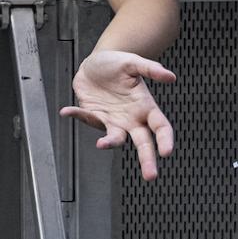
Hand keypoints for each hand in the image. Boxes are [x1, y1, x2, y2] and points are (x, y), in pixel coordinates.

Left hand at [61, 48, 174, 180]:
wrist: (95, 63)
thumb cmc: (117, 64)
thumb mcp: (132, 62)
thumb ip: (150, 69)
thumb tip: (171, 76)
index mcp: (146, 107)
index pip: (161, 127)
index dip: (165, 139)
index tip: (166, 152)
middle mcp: (131, 118)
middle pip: (143, 143)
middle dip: (147, 160)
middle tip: (150, 176)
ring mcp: (113, 120)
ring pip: (115, 138)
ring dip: (109, 142)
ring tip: (102, 143)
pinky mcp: (94, 116)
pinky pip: (86, 118)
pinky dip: (77, 115)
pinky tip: (66, 111)